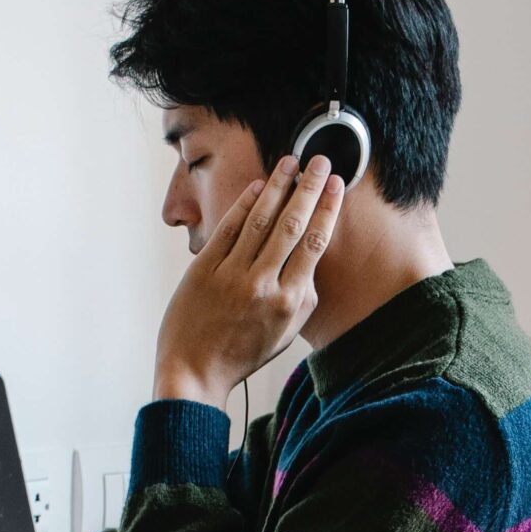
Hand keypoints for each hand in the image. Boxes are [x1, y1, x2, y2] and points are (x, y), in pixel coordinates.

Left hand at [153, 154, 345, 406]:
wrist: (195, 371)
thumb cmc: (242, 354)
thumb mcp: (285, 336)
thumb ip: (303, 300)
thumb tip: (312, 263)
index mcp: (288, 303)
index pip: (314, 244)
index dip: (326, 209)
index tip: (335, 185)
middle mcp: (263, 285)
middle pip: (292, 224)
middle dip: (308, 187)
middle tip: (318, 160)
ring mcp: (232, 275)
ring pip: (261, 220)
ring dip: (278, 186)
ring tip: (290, 162)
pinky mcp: (204, 269)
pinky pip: (229, 228)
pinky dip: (245, 204)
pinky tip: (259, 186)